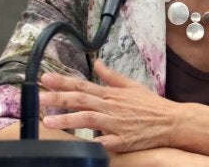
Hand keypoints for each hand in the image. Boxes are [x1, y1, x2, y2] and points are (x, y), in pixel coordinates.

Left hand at [39, 59, 179, 151]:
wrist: (170, 121)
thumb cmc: (150, 105)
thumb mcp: (131, 85)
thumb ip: (111, 75)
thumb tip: (97, 62)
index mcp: (111, 94)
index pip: (82, 85)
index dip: (63, 81)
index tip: (44, 78)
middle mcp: (111, 107)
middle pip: (80, 100)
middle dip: (57, 98)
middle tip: (37, 97)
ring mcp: (115, 124)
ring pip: (88, 119)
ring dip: (67, 119)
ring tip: (47, 121)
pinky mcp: (122, 140)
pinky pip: (104, 142)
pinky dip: (92, 142)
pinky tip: (77, 144)